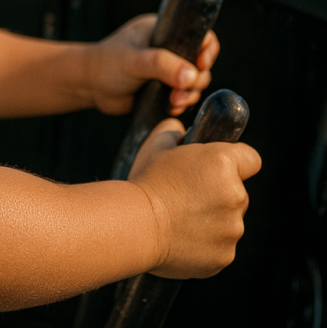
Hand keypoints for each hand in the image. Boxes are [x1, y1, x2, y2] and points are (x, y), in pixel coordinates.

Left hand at [84, 14, 218, 115]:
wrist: (88, 86)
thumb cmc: (106, 64)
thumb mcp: (134, 61)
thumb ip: (162, 65)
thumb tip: (192, 75)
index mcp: (163, 30)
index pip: (198, 34)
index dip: (206, 50)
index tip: (201, 64)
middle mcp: (168, 48)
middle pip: (200, 62)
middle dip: (195, 80)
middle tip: (180, 92)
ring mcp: (166, 69)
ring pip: (194, 82)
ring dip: (189, 94)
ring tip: (174, 102)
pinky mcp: (163, 88)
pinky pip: (183, 96)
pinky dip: (182, 103)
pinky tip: (171, 109)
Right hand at [129, 118, 261, 278]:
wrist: (135, 225)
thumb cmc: (146, 182)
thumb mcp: (157, 145)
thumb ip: (175, 133)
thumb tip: (180, 132)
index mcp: (222, 163)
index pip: (251, 159)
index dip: (237, 162)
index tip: (219, 167)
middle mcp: (236, 195)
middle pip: (238, 192)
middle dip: (218, 193)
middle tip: (186, 195)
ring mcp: (232, 229)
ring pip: (229, 221)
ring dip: (212, 219)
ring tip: (179, 219)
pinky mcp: (225, 255)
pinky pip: (220, 246)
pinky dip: (205, 243)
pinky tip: (180, 238)